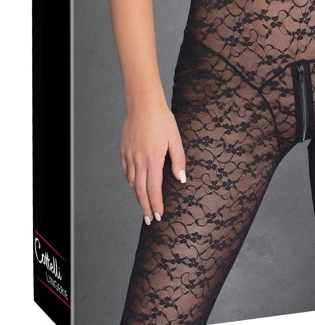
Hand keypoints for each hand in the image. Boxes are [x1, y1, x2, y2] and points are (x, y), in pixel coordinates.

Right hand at [119, 99, 186, 224]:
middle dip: (145, 207)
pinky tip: (134, 186)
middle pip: (140, 190)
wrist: (143, 104)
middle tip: (149, 220)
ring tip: (143, 206)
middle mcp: (139, 161)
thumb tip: (181, 179)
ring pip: (131, 182)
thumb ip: (178, 160)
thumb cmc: (162, 120)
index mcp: (153, 159)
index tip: (159, 215)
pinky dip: (130, 182)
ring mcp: (129, 156)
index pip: (154, 189)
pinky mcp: (123, 150)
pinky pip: (126, 171)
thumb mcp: (175, 139)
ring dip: (137, 196)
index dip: (156, 204)